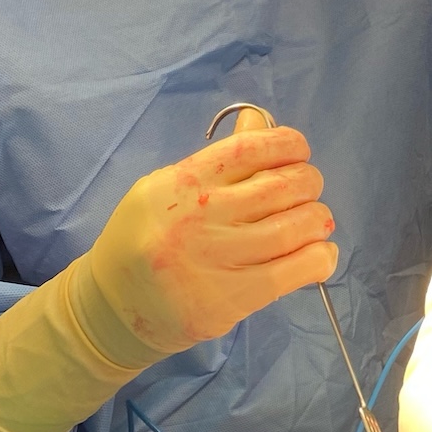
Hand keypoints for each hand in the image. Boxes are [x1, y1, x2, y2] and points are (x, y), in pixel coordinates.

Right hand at [81, 117, 336, 357]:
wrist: (111, 310)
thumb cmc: (144, 240)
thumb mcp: (167, 190)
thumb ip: (218, 160)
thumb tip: (259, 121)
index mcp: (182, 183)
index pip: (251, 148)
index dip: (288, 144)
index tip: (298, 151)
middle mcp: (200, 217)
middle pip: (283, 185)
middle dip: (308, 182)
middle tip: (307, 190)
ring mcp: (216, 259)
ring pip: (296, 227)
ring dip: (318, 219)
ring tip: (314, 222)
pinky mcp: (232, 299)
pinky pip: (295, 271)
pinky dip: (320, 259)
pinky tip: (321, 255)